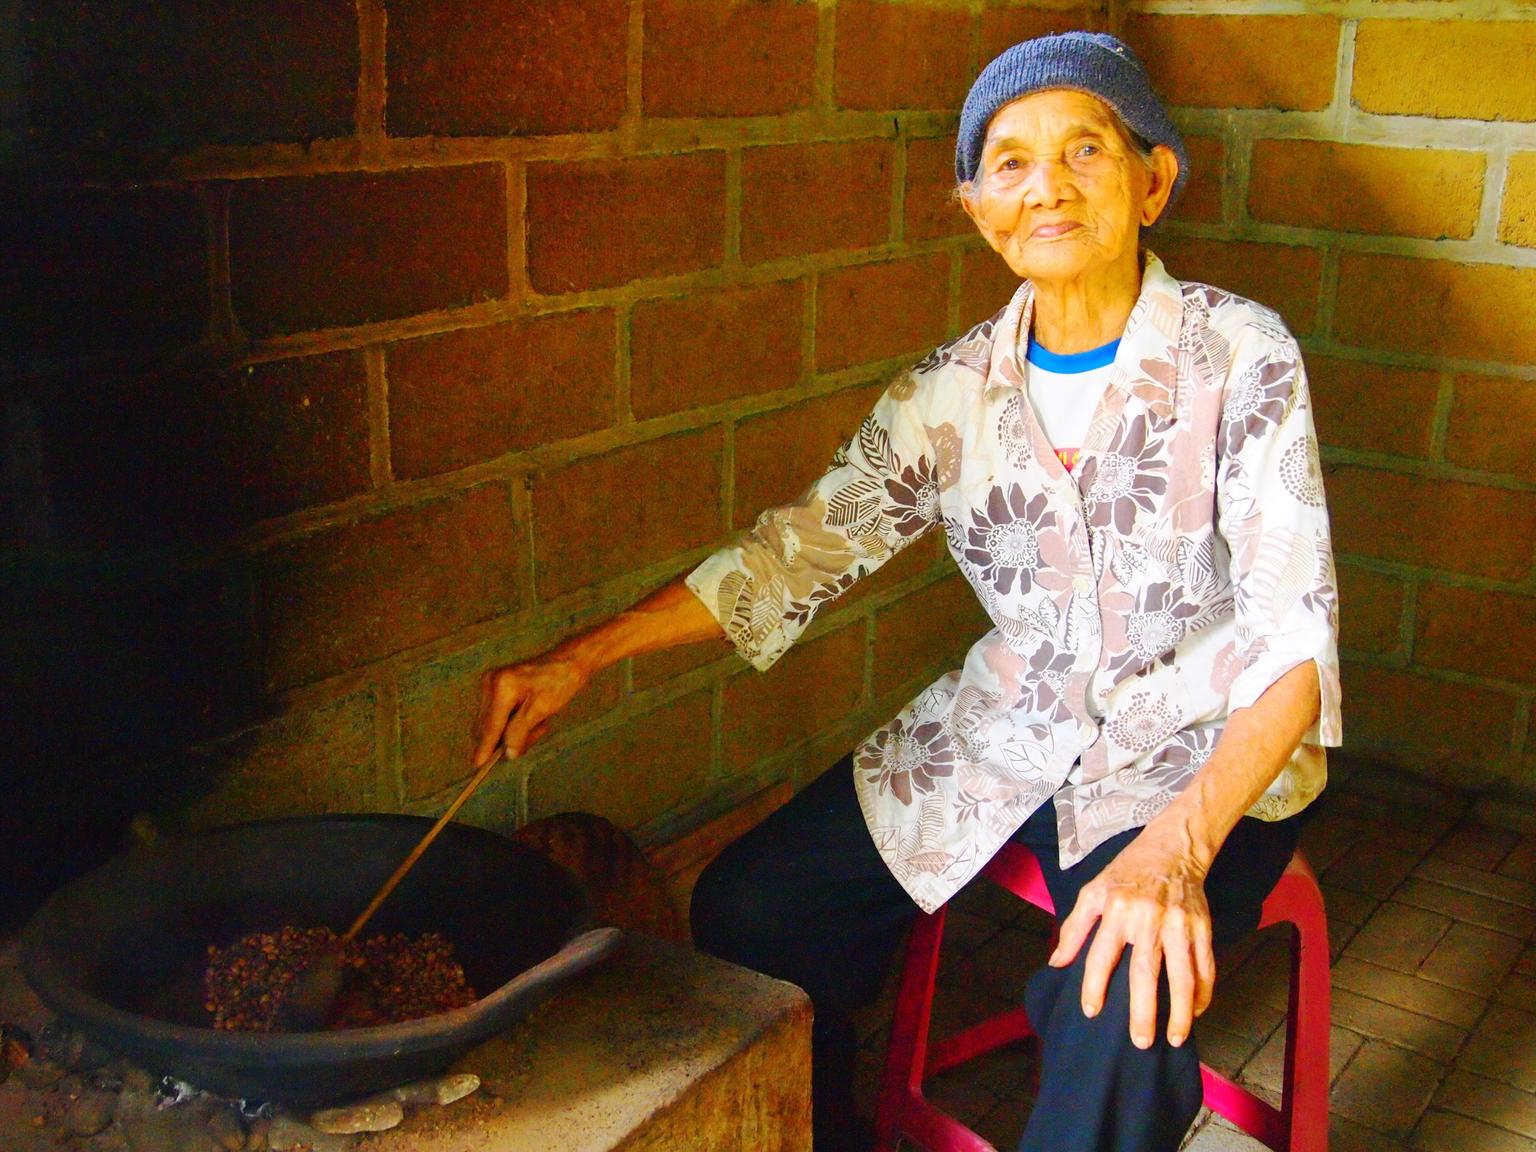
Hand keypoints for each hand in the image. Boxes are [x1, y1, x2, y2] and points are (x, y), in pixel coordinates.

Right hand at [472, 652, 590, 765]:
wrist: (567, 661)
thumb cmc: (559, 682)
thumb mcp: (542, 709)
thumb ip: (521, 731)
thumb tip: (508, 754)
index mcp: (502, 686)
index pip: (490, 726)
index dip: (484, 748)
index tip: (477, 766)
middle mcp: (490, 682)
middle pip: (487, 727)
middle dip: (508, 737)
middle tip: (537, 730)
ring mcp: (490, 683)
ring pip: (491, 723)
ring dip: (512, 730)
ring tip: (538, 720)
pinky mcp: (493, 686)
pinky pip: (496, 715)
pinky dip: (512, 721)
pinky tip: (531, 715)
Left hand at [1047, 825, 1215, 1049]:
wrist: (1172, 849)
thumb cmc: (1127, 872)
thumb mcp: (1092, 891)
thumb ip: (1074, 928)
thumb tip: (1057, 963)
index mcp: (1116, 909)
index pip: (1101, 955)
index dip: (1094, 986)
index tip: (1092, 1012)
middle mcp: (1148, 918)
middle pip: (1145, 972)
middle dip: (1143, 1011)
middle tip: (1139, 1042)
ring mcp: (1178, 924)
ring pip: (1183, 975)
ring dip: (1180, 1011)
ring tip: (1174, 1039)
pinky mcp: (1202, 927)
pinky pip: (1205, 967)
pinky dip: (1203, 993)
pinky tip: (1195, 1013)